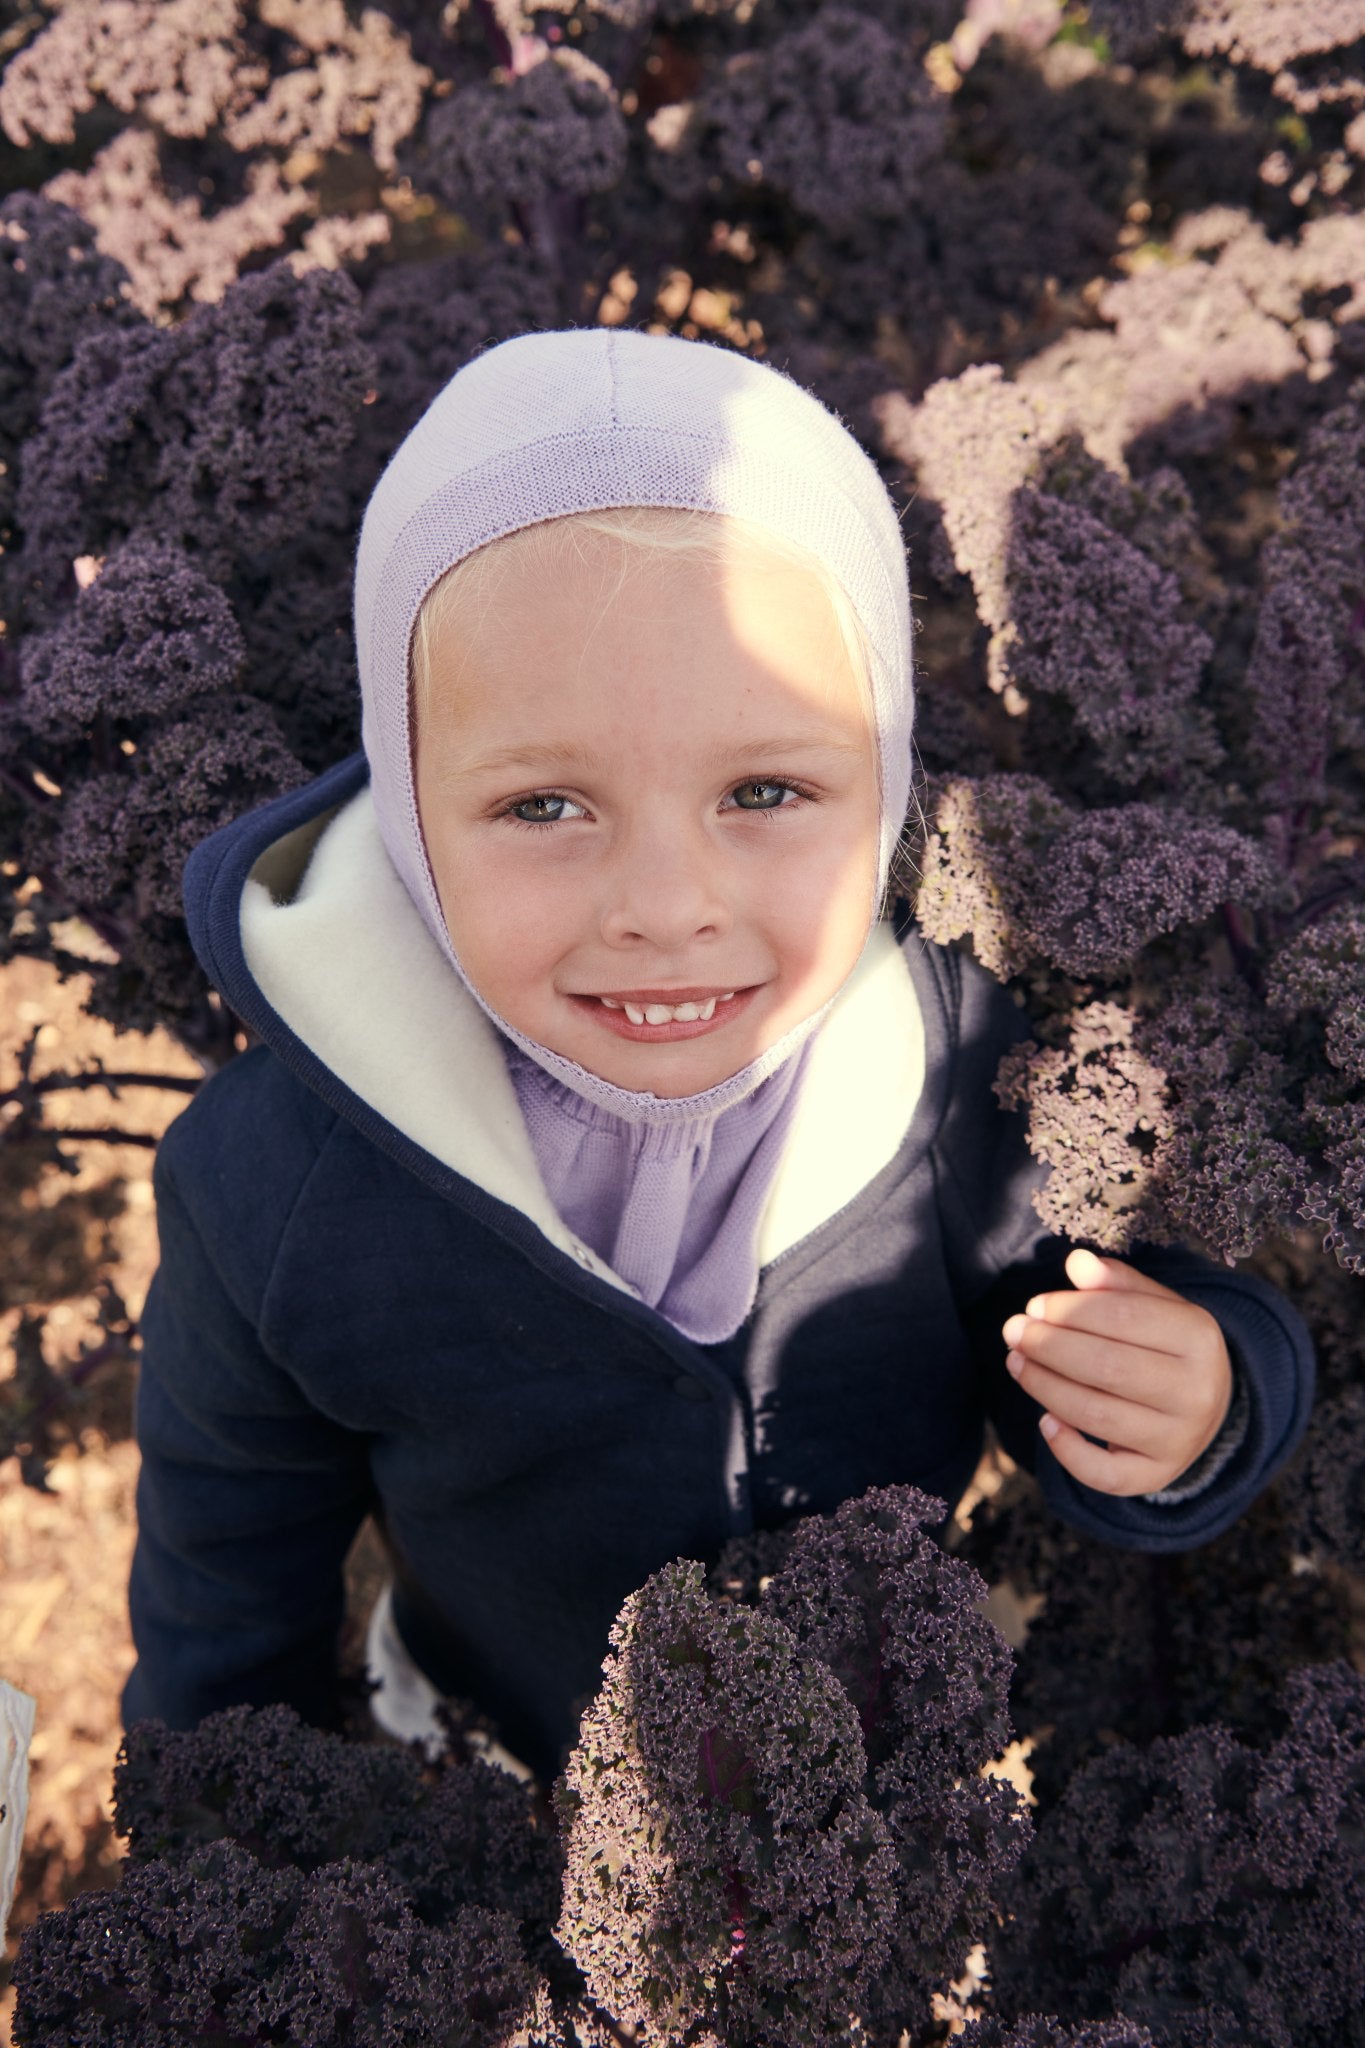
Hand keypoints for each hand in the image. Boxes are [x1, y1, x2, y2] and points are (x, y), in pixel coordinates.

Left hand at [1001, 1248, 1233, 1496]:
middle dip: (1049, 1347)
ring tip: (1015, 1362)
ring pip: (1097, 1415)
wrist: (1208, 1406)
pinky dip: (1068, 1451)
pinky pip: (1105, 1474)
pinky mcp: (1157, 1475)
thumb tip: (1077, 1263)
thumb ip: (1115, 1284)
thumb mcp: (1154, 1305)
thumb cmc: (1165, 1344)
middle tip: (1013, 1331)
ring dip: (1044, 1387)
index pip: (1125, 1317)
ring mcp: (1179, 1440)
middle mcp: (1197, 1392)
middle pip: (1107, 1368)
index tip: (1035, 1305)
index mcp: (1199, 1338)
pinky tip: (1045, 1421)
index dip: (1072, 1310)